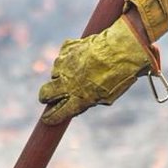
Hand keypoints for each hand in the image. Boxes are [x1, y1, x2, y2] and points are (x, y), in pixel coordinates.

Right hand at [37, 14, 158, 125]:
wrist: (122, 49)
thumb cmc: (119, 75)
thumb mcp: (107, 96)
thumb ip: (89, 101)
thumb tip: (77, 103)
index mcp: (79, 98)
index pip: (57, 113)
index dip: (50, 118)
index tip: (46, 119)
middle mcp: (68, 82)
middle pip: (45, 93)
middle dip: (45, 97)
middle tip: (48, 97)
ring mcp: (65, 64)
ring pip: (54, 72)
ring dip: (61, 74)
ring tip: (78, 70)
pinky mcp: (67, 48)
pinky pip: (63, 55)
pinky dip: (68, 57)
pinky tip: (82, 56)